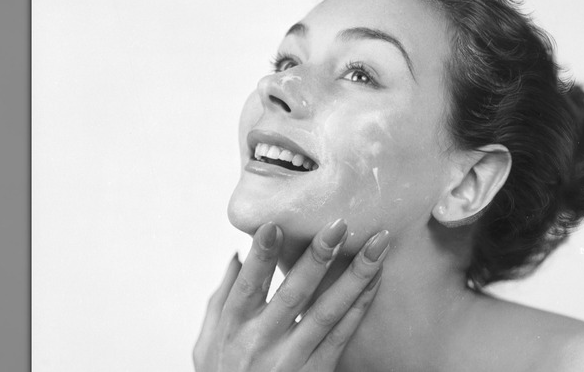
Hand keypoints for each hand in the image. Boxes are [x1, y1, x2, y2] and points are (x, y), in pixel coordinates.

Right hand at [193, 219, 388, 370]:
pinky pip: (342, 336)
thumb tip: (236, 255)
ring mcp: (290, 360)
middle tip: (340, 226)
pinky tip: (375, 280)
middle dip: (317, 258)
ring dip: (354, 276)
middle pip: (293, 294)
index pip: (247, 286)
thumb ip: (220, 299)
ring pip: (327, 312)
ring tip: (377, 247)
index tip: (275, 224)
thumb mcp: (206, 344)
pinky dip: (360, 306)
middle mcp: (261, 342)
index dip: (261, 256)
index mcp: (233, 327)